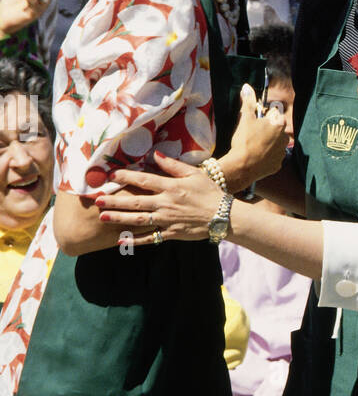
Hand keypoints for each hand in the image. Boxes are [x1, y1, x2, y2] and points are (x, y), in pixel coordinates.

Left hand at [95, 156, 221, 244]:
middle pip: (136, 202)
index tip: (111, 176)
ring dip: (119, 218)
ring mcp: (167, 220)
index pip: (144, 180)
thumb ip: (173, 166)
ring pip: (139, 220)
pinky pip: (150, 237)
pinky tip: (121, 240)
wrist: (224, 216)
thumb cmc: (210, 193)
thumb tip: (155, 155)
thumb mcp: (194, 174)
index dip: (126, 177)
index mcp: (171, 187)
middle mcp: (166, 204)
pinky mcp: (171, 233)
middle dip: (115, 201)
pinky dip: (135, 240)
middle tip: (96, 200)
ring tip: (103, 217)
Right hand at [219, 83, 288, 189]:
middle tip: (253, 134)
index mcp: (279, 124)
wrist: (242, 166)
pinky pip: (273, 157)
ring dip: (268, 143)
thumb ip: (248, 101)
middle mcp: (285, 138)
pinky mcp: (278, 165)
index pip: (274, 113)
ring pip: (276, 143)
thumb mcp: (245, 118)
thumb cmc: (244, 140)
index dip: (264, 116)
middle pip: (276, 129)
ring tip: (254, 146)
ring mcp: (282, 153)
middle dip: (267, 129)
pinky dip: (267, 156)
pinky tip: (256, 157)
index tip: (255, 121)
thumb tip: (247, 86)